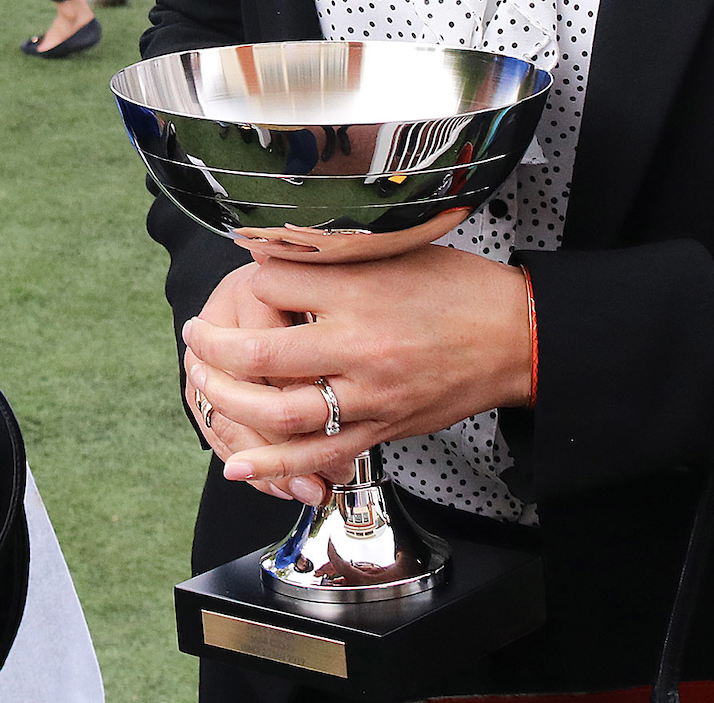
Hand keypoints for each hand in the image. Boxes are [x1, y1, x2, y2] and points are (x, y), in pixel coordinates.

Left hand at [181, 246, 533, 498]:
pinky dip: (272, 465)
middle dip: (213, 345)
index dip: (247, 277)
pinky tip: (236, 462)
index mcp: (362, 289)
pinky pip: (317, 455)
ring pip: (278, 411)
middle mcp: (359, 344)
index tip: (239, 275)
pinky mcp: (381, 430)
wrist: (518, 337)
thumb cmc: (460, 288)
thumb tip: (274, 250)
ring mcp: (369, 395)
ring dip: (227, 400)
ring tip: (203, 383)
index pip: (274, 282)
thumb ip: (335, 254)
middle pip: (260, 352)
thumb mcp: (396, 250)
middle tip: (195, 334)